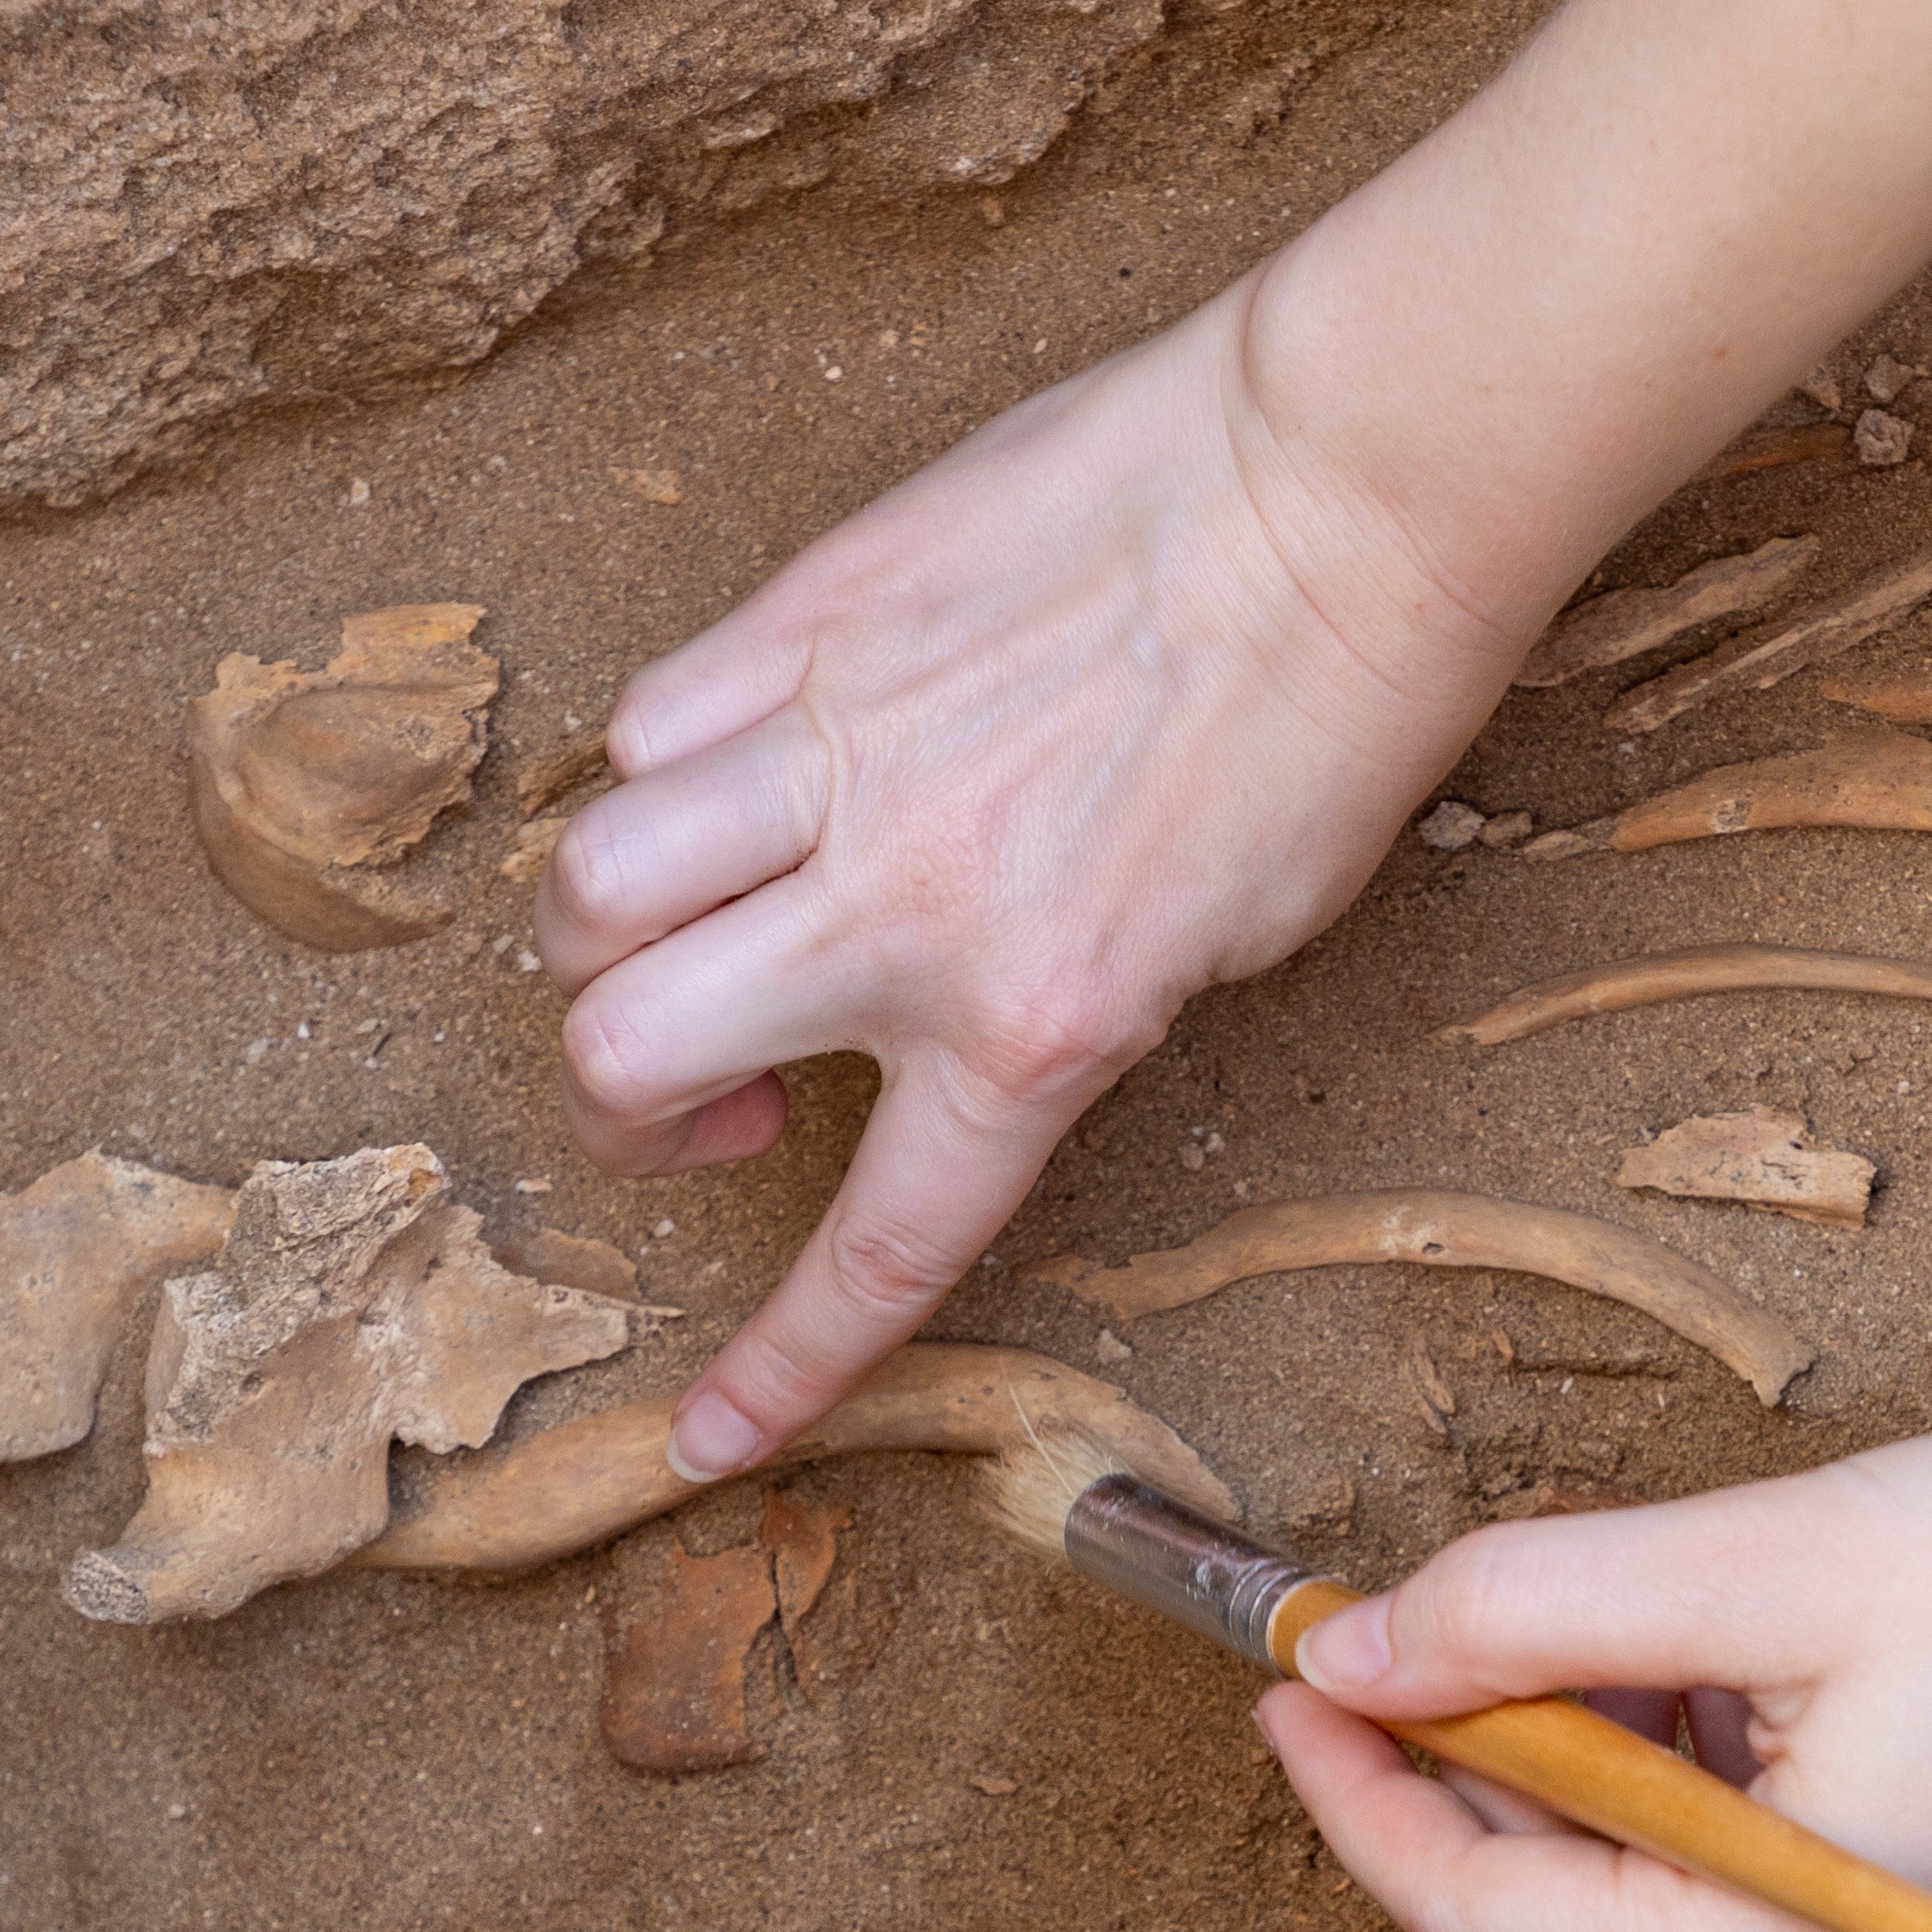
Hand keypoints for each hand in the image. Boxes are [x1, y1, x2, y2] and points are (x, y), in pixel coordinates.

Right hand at [538, 279, 1518, 1475]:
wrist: (1338, 491)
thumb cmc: (1326, 716)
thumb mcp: (1219, 940)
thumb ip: (1046, 1006)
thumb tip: (919, 1017)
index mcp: (1035, 1021)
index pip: (869, 1249)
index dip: (775, 1368)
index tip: (705, 1441)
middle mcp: (905, 905)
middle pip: (623, 1046)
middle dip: (626, 1098)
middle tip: (719, 1079)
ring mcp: (837, 749)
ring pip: (594, 882)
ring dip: (614, 928)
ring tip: (698, 912)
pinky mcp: (808, 613)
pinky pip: (654, 720)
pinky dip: (667, 764)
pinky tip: (746, 758)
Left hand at [1256, 1428, 1931, 1931]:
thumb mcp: (1769, 1560)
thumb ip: (1539, 1608)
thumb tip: (1359, 1647)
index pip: (1473, 1917)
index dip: (1358, 1794)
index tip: (1292, 1677)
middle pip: (1565, 1925)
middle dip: (1481, 1767)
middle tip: (1433, 1618)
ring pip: (1667, 1916)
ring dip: (1606, 1778)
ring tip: (1636, 1619)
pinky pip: (1769, 1918)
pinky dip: (1712, 1807)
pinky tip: (1751, 1683)